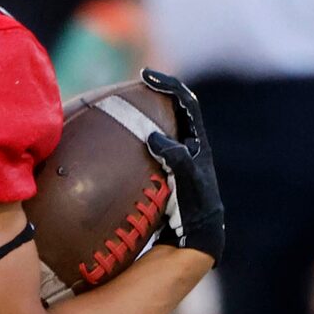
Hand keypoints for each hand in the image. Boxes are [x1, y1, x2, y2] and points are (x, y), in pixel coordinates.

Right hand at [138, 71, 223, 264]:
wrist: (197, 237)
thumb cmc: (194, 211)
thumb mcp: (187, 182)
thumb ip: (175, 158)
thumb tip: (153, 137)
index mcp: (199, 143)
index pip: (187, 103)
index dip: (168, 85)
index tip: (146, 76)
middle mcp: (191, 146)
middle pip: (175, 109)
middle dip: (156, 94)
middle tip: (133, 86)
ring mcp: (180, 158)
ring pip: (163, 126)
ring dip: (145, 114)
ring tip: (121, 107)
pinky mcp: (168, 170)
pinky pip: (152, 145)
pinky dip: (136, 137)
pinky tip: (115, 141)